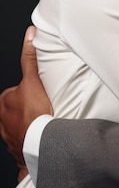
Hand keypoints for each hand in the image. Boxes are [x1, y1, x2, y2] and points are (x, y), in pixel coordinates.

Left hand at [0, 26, 51, 181]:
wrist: (40, 144)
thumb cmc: (34, 114)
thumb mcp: (32, 80)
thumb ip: (30, 58)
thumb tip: (29, 35)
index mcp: (2, 104)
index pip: (14, 93)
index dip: (28, 93)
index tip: (38, 96)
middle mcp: (2, 122)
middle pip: (16, 111)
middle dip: (27, 111)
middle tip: (43, 108)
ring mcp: (9, 138)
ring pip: (19, 129)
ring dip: (29, 127)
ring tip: (44, 124)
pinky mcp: (17, 152)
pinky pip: (23, 147)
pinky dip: (29, 145)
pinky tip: (40, 142)